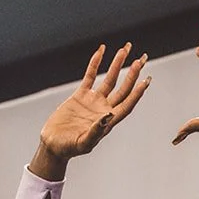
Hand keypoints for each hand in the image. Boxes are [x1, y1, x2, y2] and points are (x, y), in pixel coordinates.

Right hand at [32, 44, 150, 176]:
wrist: (53, 145)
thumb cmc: (68, 148)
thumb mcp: (83, 143)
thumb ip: (96, 132)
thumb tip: (109, 116)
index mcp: (108, 122)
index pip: (127, 104)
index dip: (137, 93)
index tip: (145, 80)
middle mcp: (103, 109)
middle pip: (123, 89)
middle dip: (132, 74)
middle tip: (141, 59)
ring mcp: (93, 101)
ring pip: (109, 79)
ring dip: (117, 65)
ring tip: (125, 49)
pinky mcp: (80, 96)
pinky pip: (90, 76)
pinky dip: (95, 63)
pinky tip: (102, 51)